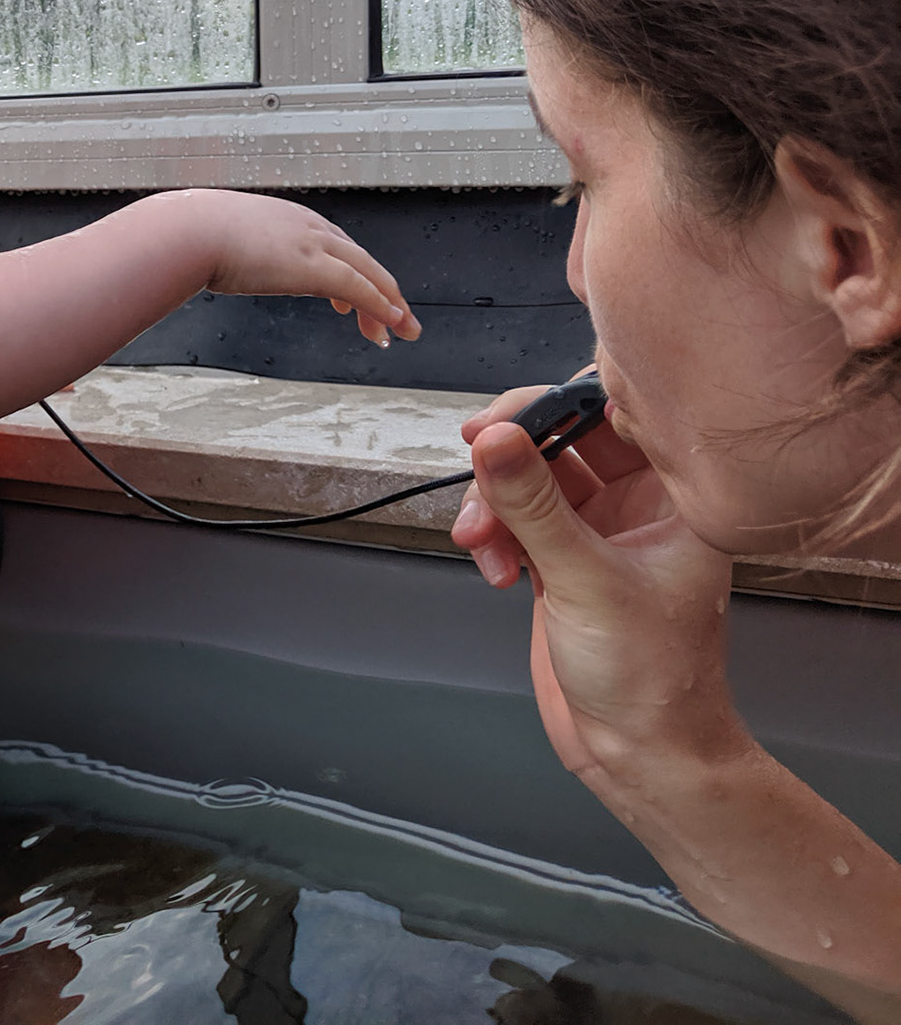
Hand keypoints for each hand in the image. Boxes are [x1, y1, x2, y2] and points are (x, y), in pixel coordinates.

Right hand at [202, 194, 421, 345]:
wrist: (188, 231)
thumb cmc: (190, 236)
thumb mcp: (216, 238)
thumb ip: (223, 250)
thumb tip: (204, 259)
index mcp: (287, 218)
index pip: (334, 245)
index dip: (351, 272)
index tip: (352, 301)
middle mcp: (308, 226)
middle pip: (361, 259)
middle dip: (384, 291)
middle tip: (397, 318)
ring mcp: (314, 244)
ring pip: (370, 273)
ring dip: (391, 304)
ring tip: (402, 329)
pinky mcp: (315, 268)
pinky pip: (359, 288)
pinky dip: (380, 306)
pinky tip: (391, 323)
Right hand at [451, 388, 744, 777]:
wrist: (639, 751)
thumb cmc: (654, 679)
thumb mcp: (586, 579)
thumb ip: (533, 505)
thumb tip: (494, 440)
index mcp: (676, 496)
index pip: (619, 412)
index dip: (560, 402)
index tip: (508, 418)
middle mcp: (638, 505)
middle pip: (563, 438)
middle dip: (512, 453)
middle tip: (477, 457)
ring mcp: (596, 532)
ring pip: (529, 479)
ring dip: (493, 501)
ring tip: (482, 540)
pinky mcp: (560, 560)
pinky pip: (513, 519)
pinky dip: (493, 535)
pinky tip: (495, 569)